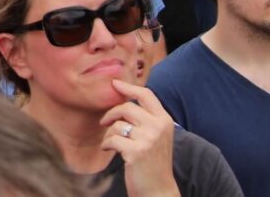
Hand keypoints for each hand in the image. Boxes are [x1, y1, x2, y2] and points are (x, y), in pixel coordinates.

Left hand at [99, 80, 178, 196]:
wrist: (158, 190)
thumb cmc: (153, 162)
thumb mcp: (157, 136)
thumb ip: (146, 118)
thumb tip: (124, 98)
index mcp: (165, 120)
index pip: (146, 95)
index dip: (129, 87)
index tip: (114, 84)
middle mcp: (159, 127)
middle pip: (126, 108)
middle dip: (111, 114)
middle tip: (104, 122)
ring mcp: (148, 139)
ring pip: (117, 125)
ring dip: (109, 134)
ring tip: (111, 143)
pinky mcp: (136, 152)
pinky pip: (112, 139)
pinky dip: (106, 145)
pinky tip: (109, 150)